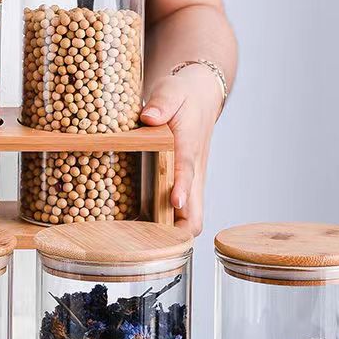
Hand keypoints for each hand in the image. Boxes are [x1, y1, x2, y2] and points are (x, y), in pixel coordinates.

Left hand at [140, 65, 222, 236]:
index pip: (188, 172)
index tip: (174, 202)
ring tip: (140, 247)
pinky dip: (163, 228)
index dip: (181, 188)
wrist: (200, 96)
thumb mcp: (172, 91)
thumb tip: (150, 116)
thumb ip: (162, 103)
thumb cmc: (183, 95)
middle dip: (180, 234)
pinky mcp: (180, 188)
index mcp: (189, 148)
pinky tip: (138, 235)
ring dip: (170, 236)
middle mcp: (192, 173)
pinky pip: (175, 216)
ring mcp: (188, 184)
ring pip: (188, 221)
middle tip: (152, 245)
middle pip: (196, 215)